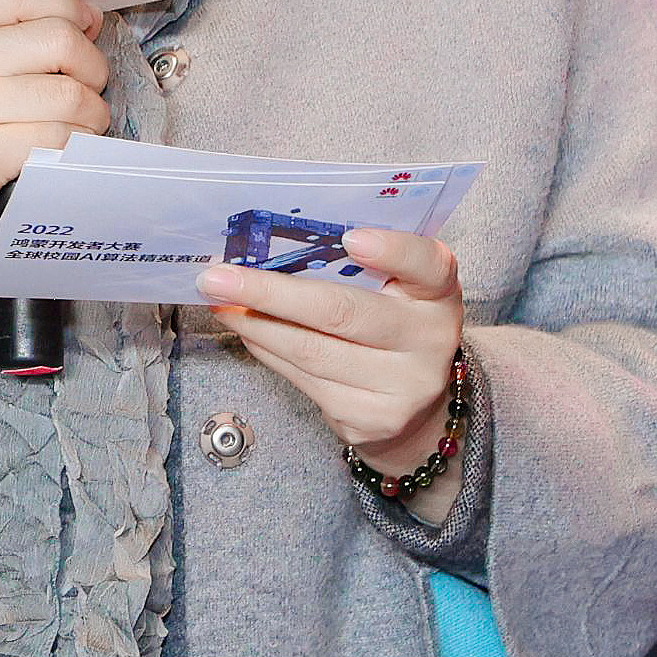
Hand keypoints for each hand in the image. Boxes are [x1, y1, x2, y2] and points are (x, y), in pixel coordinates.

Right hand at [0, 0, 109, 361]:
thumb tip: (84, 19)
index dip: (66, 2)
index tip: (85, 25)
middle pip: (56, 39)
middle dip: (91, 63)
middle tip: (88, 85)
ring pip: (67, 93)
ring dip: (91, 110)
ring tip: (82, 122)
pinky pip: (58, 137)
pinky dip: (77, 143)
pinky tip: (68, 148)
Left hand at [194, 225, 469, 514]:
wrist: (415, 404)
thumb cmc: (393, 323)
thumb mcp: (397, 286)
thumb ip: (359, 265)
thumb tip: (270, 246)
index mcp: (438, 293)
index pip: (427, 265)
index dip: (391, 251)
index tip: (350, 237)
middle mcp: (429, 341)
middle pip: (343, 313)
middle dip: (270, 293)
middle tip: (218, 276)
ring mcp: (401, 387)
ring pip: (310, 351)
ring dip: (253, 323)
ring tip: (217, 300)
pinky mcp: (368, 419)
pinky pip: (302, 379)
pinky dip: (266, 350)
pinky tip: (245, 331)